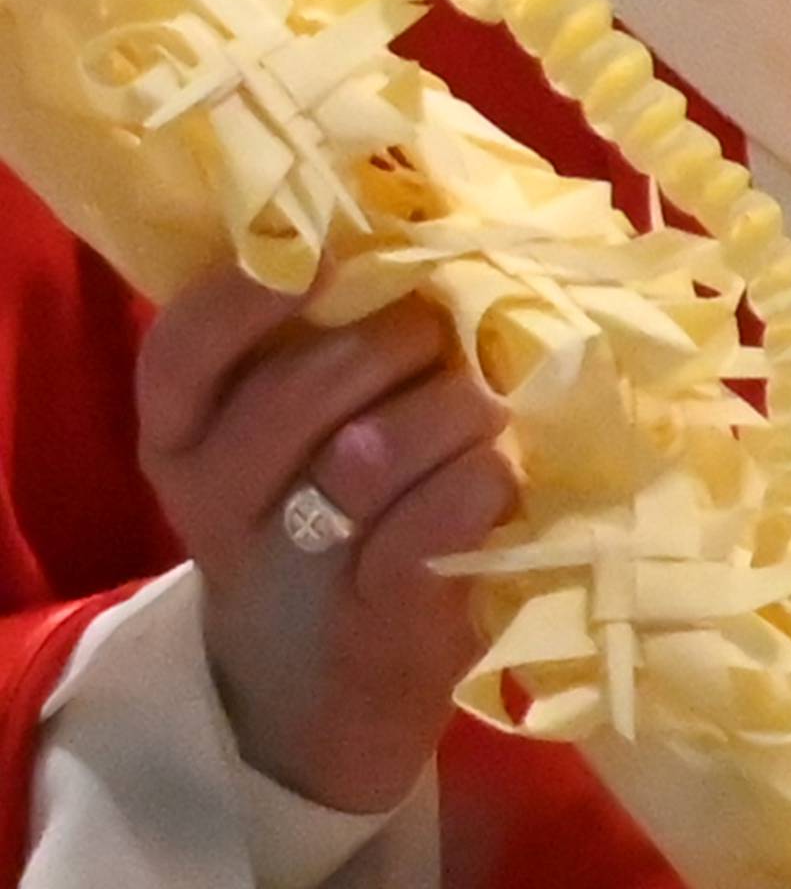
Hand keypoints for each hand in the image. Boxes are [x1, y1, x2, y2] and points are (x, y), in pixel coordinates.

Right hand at [136, 262, 516, 811]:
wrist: (330, 680)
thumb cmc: (323, 496)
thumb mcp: (290, 416)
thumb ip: (325, 327)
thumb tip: (411, 223)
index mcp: (184, 430)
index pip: (182, 350)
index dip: (246, 297)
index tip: (321, 257)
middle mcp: (216, 501)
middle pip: (300, 389)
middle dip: (398, 341)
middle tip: (442, 335)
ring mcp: (295, 570)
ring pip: (375, 450)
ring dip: (454, 408)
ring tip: (482, 410)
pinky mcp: (380, 627)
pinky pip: (438, 521)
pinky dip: (481, 481)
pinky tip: (495, 475)